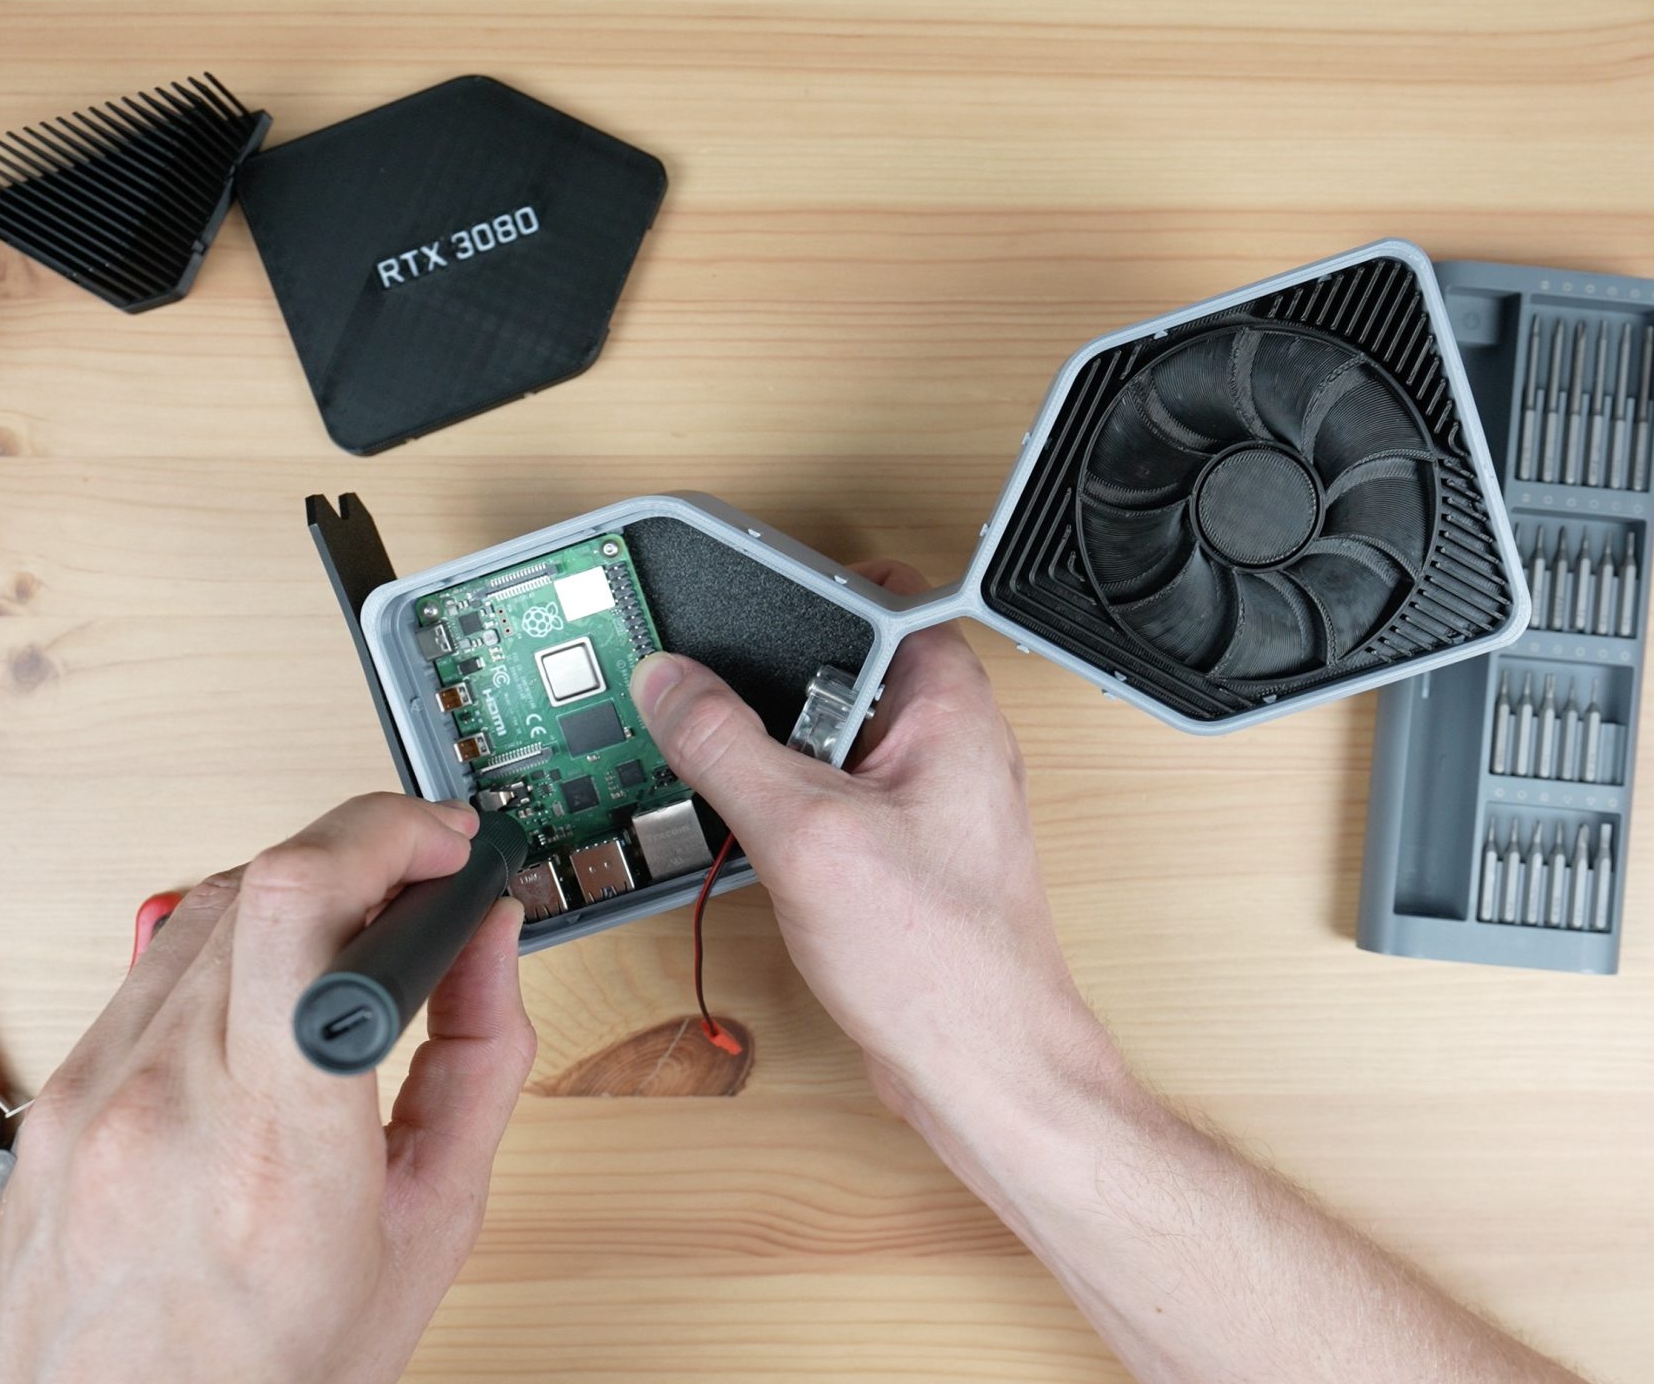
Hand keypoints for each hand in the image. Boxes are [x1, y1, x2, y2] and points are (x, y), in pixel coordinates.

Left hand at [0, 794, 534, 1383]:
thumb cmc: (264, 1373)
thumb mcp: (425, 1235)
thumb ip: (476, 1068)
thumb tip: (491, 947)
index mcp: (274, 1147)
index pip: (304, 906)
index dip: (388, 835)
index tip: (446, 845)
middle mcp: (161, 1103)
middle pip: (260, 879)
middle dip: (362, 851)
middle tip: (422, 876)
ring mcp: (88, 1097)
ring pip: (199, 910)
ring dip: (294, 890)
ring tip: (352, 933)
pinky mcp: (52, 1100)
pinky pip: (148, 975)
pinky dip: (226, 954)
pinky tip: (266, 997)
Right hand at [628, 561, 1106, 1111]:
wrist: (983, 1068)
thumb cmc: (941, 962)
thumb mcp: (805, 833)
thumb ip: (728, 746)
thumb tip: (670, 684)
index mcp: (951, 708)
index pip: (883, 595)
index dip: (805, 585)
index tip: (732, 594)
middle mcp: (949, 745)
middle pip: (844, 666)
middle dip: (773, 679)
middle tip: (711, 697)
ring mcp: (929, 802)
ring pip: (834, 739)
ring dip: (775, 754)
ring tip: (730, 778)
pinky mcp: (906, 855)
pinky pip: (836, 799)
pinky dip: (790, 808)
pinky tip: (757, 839)